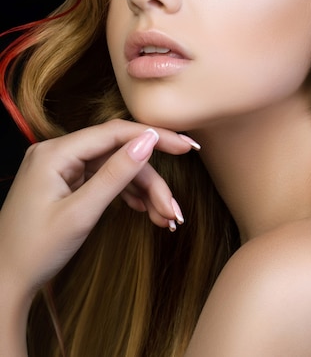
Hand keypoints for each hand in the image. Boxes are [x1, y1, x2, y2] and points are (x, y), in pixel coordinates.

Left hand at [0, 119, 196, 301]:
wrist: (5, 282)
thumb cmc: (35, 251)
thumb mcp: (81, 213)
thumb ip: (115, 174)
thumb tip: (148, 141)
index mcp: (55, 153)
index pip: (115, 133)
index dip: (154, 137)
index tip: (186, 147)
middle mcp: (58, 153)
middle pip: (118, 155)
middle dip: (150, 181)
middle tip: (173, 209)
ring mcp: (61, 168)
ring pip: (114, 169)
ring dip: (142, 191)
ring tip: (164, 218)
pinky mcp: (65, 182)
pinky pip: (102, 180)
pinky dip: (125, 195)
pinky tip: (144, 211)